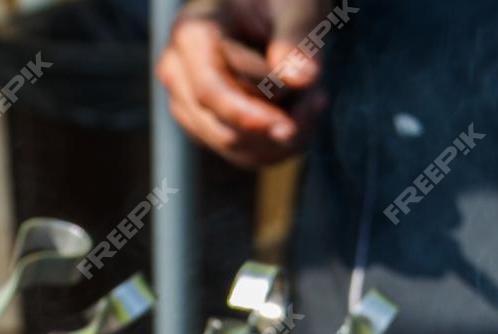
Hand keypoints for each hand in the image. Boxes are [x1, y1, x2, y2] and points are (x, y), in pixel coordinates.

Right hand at [155, 0, 330, 168]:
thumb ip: (297, 39)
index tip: (286, 127)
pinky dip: (280, 142)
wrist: (270, 8)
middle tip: (318, 92)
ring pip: (236, 148)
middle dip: (275, 121)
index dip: (246, 116)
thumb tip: (302, 79)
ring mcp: (187, 102)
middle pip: (223, 128)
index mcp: (191, 33)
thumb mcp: (295, 6)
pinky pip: (245, 154)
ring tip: (313, 96)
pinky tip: (301, 111)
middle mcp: (178, 71)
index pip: (208, 91)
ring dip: (283, 132)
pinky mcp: (205, 125)